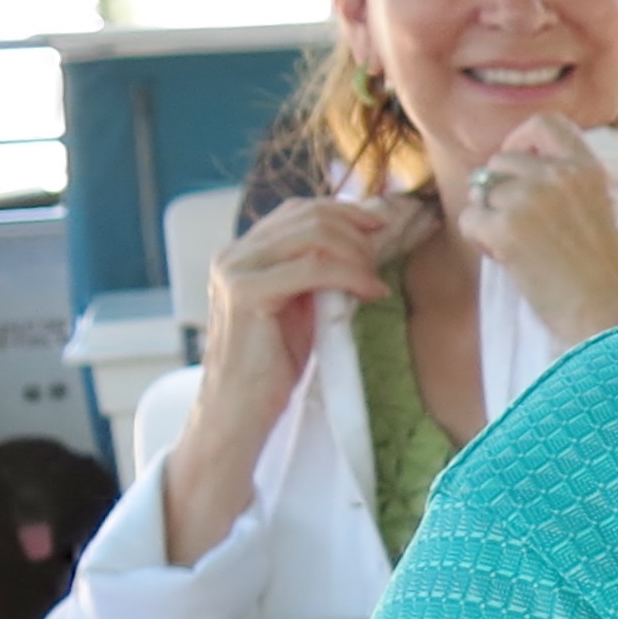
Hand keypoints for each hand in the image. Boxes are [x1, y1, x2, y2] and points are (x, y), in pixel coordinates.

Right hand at [195, 197, 426, 447]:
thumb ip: (318, 270)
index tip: (383, 229)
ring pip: (315, 235)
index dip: (348, 212)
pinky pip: (313, 268)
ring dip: (357, 254)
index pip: (302, 209)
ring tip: (372, 282)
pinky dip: (352, 275)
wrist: (238, 409)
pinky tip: (370, 292)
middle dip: (358, 234)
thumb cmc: (273, 363)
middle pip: (311, 215)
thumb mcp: (301, 304)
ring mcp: (235, 271)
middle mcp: (234, 253)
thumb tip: (366, 239)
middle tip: (379, 264)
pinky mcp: (245, 294)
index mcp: (245, 251)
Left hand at [465, 114, 617, 348]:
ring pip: (482, 191)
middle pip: (502, 160)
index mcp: (590, 169)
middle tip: (516, 224)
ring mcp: (529, 199)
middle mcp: (558, 175)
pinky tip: (507, 261)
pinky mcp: (506, 229)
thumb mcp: (606, 212)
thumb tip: (525, 182)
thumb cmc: (617, 279)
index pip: (545, 124)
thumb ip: (571, 188)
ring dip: (489, 217)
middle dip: (500, 189)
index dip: (523, 140)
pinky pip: (470, 220)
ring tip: (515, 248)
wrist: (614, 317)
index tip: (522, 165)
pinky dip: (480, 241)